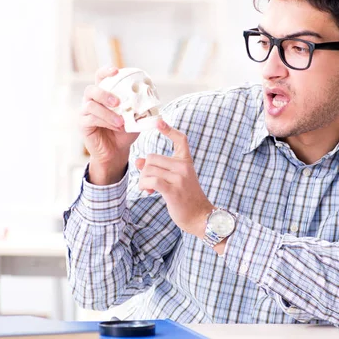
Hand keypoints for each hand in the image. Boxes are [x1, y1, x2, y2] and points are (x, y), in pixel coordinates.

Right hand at [81, 66, 138, 184]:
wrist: (116, 151)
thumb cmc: (125, 131)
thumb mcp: (135, 118)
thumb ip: (139, 107)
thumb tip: (150, 99)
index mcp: (103, 94)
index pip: (100, 77)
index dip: (105, 72)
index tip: (116, 71)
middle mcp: (91, 101)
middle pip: (91, 90)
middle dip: (104, 94)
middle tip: (118, 102)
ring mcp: (85, 112)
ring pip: (91, 106)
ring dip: (108, 113)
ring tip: (121, 122)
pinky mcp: (83, 124)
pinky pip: (91, 119)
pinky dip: (105, 122)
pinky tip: (116, 127)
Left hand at [136, 120, 214, 236]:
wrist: (200, 216)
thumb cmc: (185, 197)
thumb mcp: (174, 179)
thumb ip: (158, 168)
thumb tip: (138, 161)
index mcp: (186, 161)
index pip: (180, 139)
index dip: (169, 129)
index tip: (159, 122)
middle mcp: (183, 166)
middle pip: (152, 158)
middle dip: (145, 170)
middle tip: (149, 182)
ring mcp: (179, 178)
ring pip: (148, 169)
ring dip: (143, 180)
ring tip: (149, 189)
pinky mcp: (172, 189)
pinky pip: (151, 180)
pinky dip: (144, 185)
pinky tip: (148, 191)